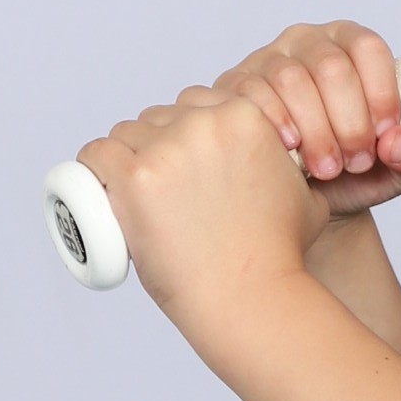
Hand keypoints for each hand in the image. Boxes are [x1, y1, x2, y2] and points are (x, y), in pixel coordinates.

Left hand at [74, 81, 332, 317]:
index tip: (182, 162)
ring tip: (130, 190)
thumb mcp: (306, 195)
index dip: (188, 131)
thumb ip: (303, 170)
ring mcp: (167, 149)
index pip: (199, 104)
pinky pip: (97, 154)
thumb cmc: (278, 255)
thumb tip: (306, 164)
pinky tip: (95, 181)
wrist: (251, 296)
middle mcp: (205, 123)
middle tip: (160, 187)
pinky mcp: (135, 177)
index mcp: (247, 116)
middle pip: (162, 117)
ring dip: (127, 155)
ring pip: (128, 133)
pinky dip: (94, 166)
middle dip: (158, 145)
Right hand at [215, 20, 400, 217]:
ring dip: (315, 131)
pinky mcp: (235, 87)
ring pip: (291, 81)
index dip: (380, 92)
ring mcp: (267, 61)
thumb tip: (399, 142)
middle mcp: (307, 43)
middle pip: (330, 66)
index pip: (367, 47)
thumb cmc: (355, 174)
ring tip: (328, 168)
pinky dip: (276, 126)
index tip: (387, 135)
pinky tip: (291, 153)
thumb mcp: (400, 170)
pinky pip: (251, 96)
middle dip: (349, 122)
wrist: (305, 201)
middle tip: (357, 162)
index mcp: (351, 44)